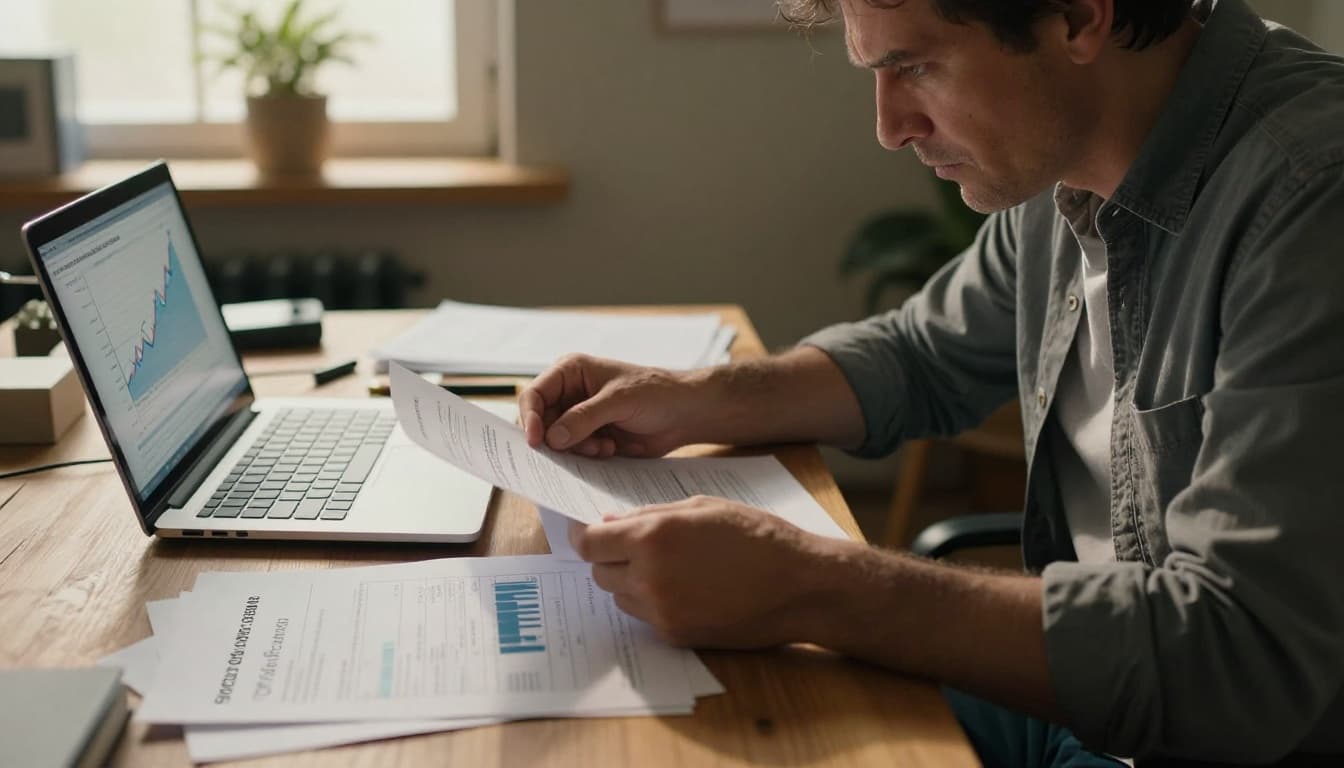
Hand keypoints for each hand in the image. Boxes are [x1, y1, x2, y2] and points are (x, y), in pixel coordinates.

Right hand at [519, 354, 706, 457]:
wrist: (685, 414)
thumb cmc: (657, 393)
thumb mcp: (619, 401)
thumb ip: (584, 418)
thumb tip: (551, 438)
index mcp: (570, 371)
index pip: (535, 394)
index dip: (530, 418)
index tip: (537, 442)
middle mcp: (570, 393)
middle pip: (542, 422)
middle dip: (557, 439)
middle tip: (578, 449)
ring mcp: (580, 417)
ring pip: (557, 442)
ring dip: (577, 449)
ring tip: (604, 447)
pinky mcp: (592, 436)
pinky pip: (575, 453)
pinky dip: (588, 455)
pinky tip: (611, 449)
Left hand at [568, 496, 839, 647]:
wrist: (799, 585)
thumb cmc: (757, 536)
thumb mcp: (702, 507)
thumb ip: (649, 514)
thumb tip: (610, 522)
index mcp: (653, 537)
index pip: (590, 544)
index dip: (586, 537)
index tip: (590, 534)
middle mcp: (649, 577)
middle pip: (600, 573)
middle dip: (611, 559)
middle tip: (637, 547)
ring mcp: (662, 611)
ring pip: (620, 597)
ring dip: (631, 582)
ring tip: (671, 568)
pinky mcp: (676, 635)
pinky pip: (645, 617)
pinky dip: (654, 603)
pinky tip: (687, 589)